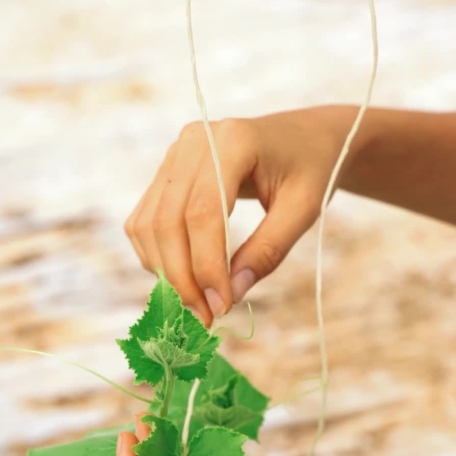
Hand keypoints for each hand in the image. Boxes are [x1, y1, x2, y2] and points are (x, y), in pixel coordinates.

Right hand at [124, 106, 360, 323]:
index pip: (203, 212)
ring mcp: (173, 156)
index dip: (206, 266)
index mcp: (233, 141)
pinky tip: (184, 281)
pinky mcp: (165, 174)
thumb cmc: (311, 170)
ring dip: (165, 273)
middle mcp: (193, 142)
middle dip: (182, 278)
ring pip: (148, 226)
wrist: (304, 138)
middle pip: (167, 221)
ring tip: (196, 305)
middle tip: (204, 317)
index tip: (221, 306)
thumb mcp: (304, 210)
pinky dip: (158, 258)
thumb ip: (268, 251)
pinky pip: (144, 223)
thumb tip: (229, 296)